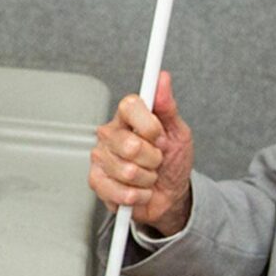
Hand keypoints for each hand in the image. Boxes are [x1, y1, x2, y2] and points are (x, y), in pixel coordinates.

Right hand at [88, 70, 193, 235]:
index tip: (160, 136)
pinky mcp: (96, 181)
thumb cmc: (172, 162)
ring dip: (147, 179)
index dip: (149, 125)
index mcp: (129, 117)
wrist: (169, 195)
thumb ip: (167, 106)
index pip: (129, 105)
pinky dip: (138, 196)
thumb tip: (162, 79)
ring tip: (147, 176)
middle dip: (153, 159)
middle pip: (131, 145)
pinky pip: (120, 191)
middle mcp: (111, 134)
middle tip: (156, 160)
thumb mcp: (178, 133)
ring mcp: (101, 157)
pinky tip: (138, 190)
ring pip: (128, 171)